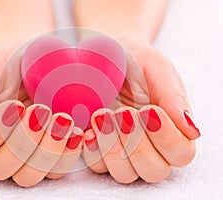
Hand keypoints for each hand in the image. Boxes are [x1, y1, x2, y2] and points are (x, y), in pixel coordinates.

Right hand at [0, 44, 82, 186]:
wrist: (41, 60)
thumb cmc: (13, 64)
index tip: (15, 106)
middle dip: (22, 142)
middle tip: (41, 111)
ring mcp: (25, 157)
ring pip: (28, 176)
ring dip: (46, 151)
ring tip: (63, 119)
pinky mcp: (51, 158)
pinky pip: (56, 170)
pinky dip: (68, 153)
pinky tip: (78, 132)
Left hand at [82, 39, 199, 182]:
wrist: (105, 54)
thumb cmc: (137, 62)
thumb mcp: (158, 70)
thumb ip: (174, 99)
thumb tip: (192, 131)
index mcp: (171, 129)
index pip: (181, 153)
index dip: (167, 138)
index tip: (149, 110)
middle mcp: (149, 145)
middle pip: (153, 170)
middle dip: (138, 145)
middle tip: (124, 113)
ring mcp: (122, 150)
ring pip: (124, 174)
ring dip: (113, 148)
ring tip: (101, 116)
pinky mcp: (97, 148)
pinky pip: (96, 165)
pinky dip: (91, 150)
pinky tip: (86, 131)